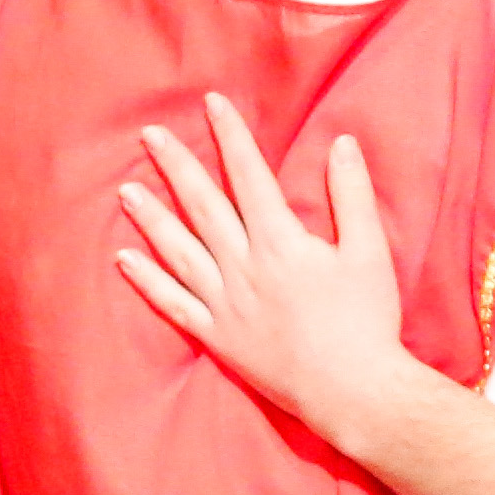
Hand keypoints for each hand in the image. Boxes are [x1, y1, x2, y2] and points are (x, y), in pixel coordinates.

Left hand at [114, 93, 424, 453]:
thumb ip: (352, 194)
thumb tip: (342, 142)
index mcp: (280, 241)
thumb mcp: (369, 251)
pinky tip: (125, 260)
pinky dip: (147, 281)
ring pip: (178, 250)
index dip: (230, 136)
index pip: (249, 175)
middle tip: (149, 134)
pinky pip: (173, 304)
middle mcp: (243, 266)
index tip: (211, 103)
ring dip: (150, 218)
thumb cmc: (367, 321)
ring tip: (125, 190)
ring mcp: (225, 303)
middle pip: (202, 205)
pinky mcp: (217, 336)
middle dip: (176, 165)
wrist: (351, 391)